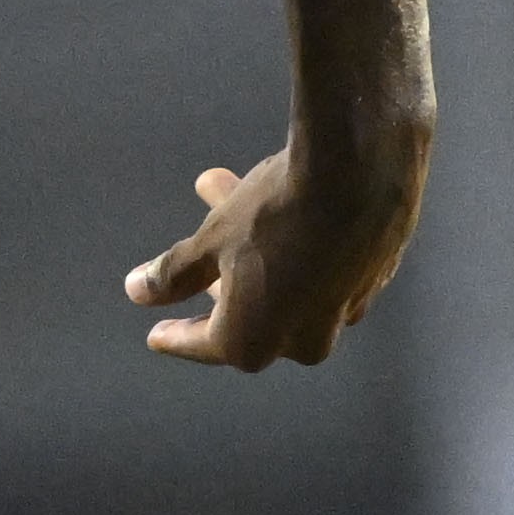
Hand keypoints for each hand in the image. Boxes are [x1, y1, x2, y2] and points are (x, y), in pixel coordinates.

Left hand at [130, 140, 423, 369]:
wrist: (362, 170)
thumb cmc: (274, 211)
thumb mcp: (212, 240)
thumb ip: (175, 274)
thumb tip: (139, 292)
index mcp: (256, 340)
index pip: (206, 344)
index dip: (178, 336)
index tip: (157, 336)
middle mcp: (304, 339)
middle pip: (250, 315)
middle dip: (218, 282)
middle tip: (198, 267)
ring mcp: (345, 309)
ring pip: (287, 284)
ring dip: (255, 248)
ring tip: (225, 193)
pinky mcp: (374, 276)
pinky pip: (323, 268)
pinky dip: (297, 246)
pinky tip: (287, 207)